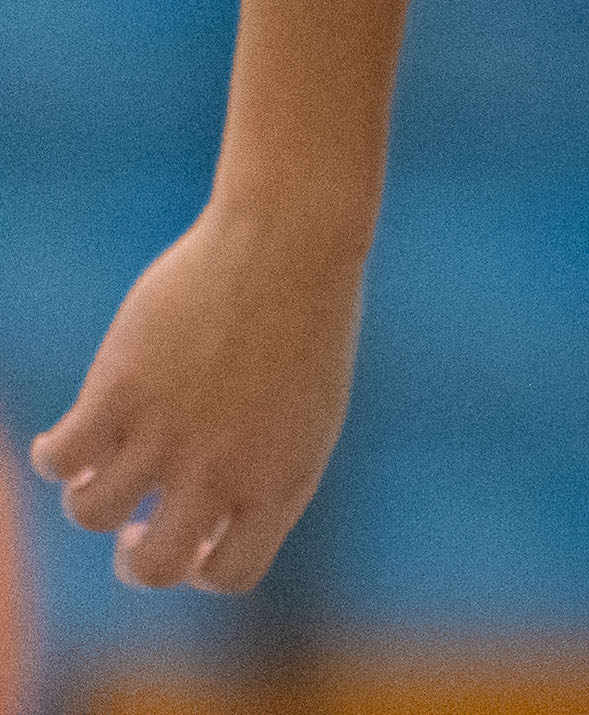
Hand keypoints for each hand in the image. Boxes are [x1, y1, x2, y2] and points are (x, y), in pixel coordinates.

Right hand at [31, 201, 365, 592]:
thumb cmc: (307, 321)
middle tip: (136, 522)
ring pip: (90, 513)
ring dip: (92, 498)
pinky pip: (59, 459)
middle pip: (151, 568)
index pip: (231, 575)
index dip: (201, 567)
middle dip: (135, 558)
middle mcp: (222, 469)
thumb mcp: (305, 412)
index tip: (193, 535)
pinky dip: (52, 455)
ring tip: (106, 464)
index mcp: (281, 480)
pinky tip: (69, 435)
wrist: (293, 241)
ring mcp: (168, 432)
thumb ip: (260, 474)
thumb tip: (201, 526)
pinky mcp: (120, 390)